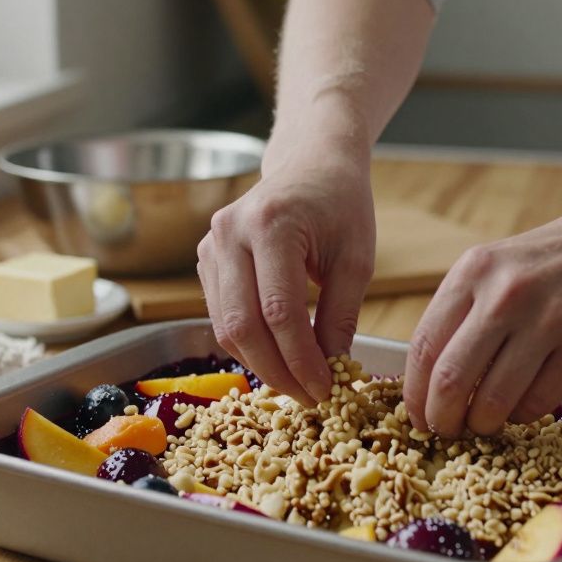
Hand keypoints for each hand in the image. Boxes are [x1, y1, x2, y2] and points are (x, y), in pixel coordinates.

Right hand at [197, 139, 374, 404]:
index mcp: (271, 224)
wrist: (311, 163)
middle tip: (308, 398)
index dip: (300, 359)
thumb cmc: (340, 205)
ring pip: (225, 327)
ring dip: (260, 363)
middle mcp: (230, 233)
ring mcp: (211, 244)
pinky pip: (220, 315)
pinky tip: (278, 357)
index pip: (278, 311)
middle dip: (277, 371)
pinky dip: (248, 344)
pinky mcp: (206, 258)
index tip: (324, 390)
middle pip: (242, 325)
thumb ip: (340, 316)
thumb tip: (331, 372)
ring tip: (297, 383)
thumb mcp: (356, 259)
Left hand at [401, 198, 561, 436]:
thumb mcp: (498, 266)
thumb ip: (463, 312)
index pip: (425, 346)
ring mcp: (549, 320)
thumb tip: (429, 380)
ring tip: (485, 423)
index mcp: (473, 271)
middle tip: (446, 431)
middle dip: (441, 419)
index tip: (416, 416)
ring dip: (483, 424)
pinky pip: (539, 402)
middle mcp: (506, 294)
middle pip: (452, 380)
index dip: (415, 393)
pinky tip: (522, 407)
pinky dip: (523, 416)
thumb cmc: (557, 260)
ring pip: (494, 400)